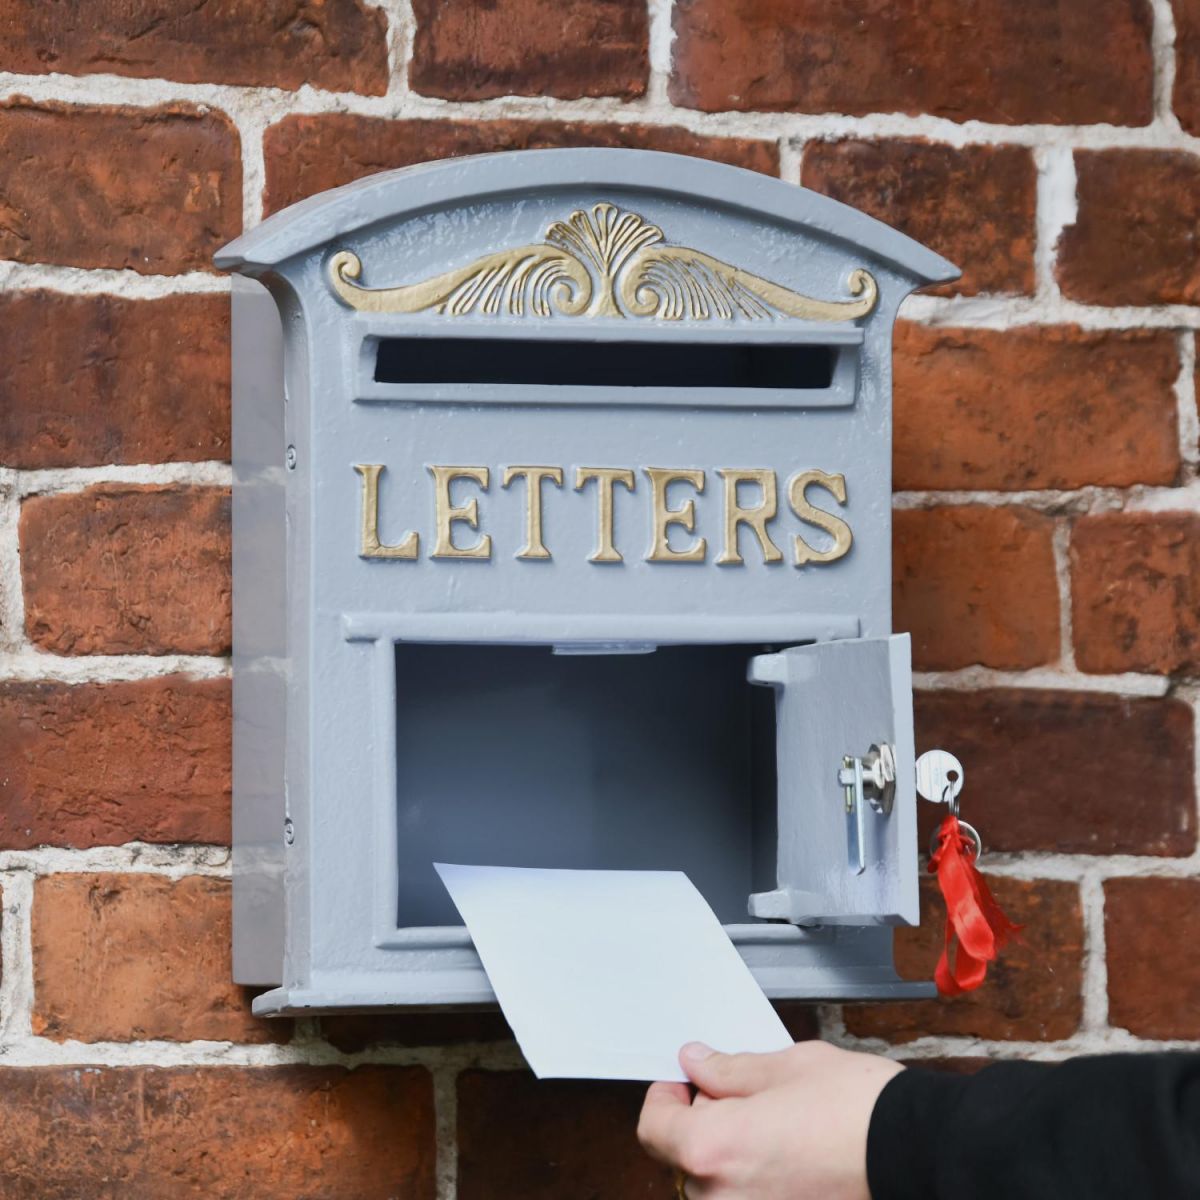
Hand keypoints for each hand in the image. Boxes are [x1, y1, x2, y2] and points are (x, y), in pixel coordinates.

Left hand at [637, 1040, 902, 1199]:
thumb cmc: (857, 1111)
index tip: (684, 1085)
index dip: (667, 1099)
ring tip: (777, 1132)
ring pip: (716, 1187)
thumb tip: (697, 1063)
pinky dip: (758, 1184)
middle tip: (744, 1099)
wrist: (918, 1154)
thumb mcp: (785, 1068)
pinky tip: (789, 1160)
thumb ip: (729, 1070)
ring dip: (732, 1159)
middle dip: (706, 1126)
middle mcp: (721, 1199)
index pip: (654, 1128)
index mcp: (713, 1150)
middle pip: (685, 1159)